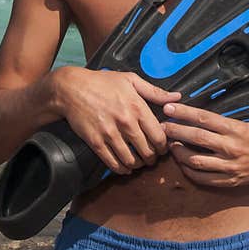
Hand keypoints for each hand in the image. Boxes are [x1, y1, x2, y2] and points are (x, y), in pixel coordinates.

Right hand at [51, 67, 179, 174]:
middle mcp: (126, 122)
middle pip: (147, 151)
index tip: (162, 147)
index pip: (159, 136)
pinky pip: (112, 163)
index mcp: (137, 107)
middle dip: (152, 158)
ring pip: (131, 160)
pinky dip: (121, 169)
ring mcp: (110, 134)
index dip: (164, 146)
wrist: (72, 88)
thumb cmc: (102, 82)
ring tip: (140, 162)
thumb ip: (155, 91)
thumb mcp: (130, 80)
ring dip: (138, 165)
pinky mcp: (96, 142)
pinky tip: (125, 168)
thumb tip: (177, 98)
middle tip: (152, 158)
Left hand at [162, 102, 248, 186]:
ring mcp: (230, 166)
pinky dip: (189, 171)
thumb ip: (220, 121)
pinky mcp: (230, 181)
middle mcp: (231, 146)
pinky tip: (182, 164)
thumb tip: (194, 114)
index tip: (168, 108)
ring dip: (179, 152)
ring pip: (196, 160)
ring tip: (171, 145)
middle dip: (175, 131)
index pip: (204, 118)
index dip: (184, 113)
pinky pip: (203, 178)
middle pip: (196, 138)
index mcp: (235, 128)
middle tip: (162, 126)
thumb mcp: (243, 122)